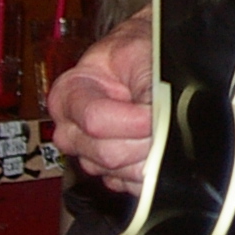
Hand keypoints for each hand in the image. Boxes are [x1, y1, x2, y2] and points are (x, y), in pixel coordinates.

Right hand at [46, 11, 152, 194]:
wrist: (147, 54)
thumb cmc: (139, 49)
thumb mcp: (140, 54)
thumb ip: (147, 86)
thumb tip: (161, 117)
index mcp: (68, 95)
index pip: (95, 121)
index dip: (133, 120)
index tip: (155, 112)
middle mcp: (72, 130)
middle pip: (107, 153)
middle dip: (144, 140)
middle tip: (166, 122)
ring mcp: (89, 155)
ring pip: (121, 173)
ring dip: (150, 156)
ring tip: (163, 130)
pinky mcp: (110, 173)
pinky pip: (130, 185)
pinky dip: (149, 171)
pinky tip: (158, 148)